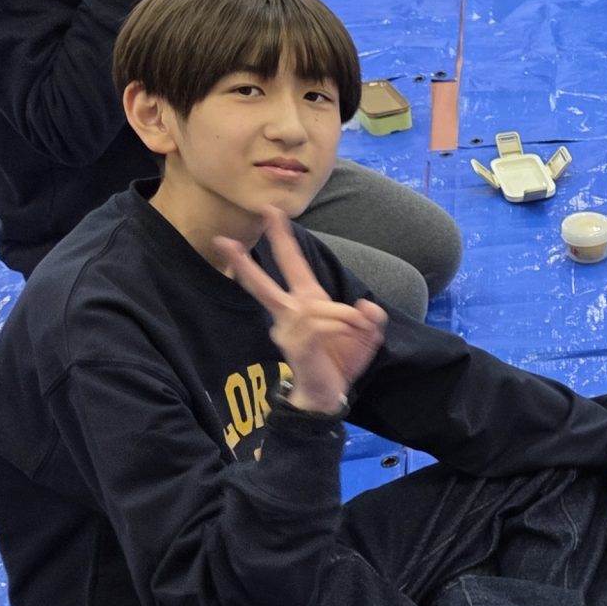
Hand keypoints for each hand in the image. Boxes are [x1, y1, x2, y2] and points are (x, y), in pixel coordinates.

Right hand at [214, 210, 386, 416]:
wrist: (328, 393)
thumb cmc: (340, 359)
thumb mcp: (366, 335)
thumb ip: (371, 318)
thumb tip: (367, 307)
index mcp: (307, 301)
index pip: (293, 264)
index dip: (283, 238)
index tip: (272, 211)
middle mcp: (291, 311)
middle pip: (266, 283)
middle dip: (251, 259)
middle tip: (235, 233)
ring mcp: (288, 328)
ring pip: (317, 307)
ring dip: (345, 317)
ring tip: (358, 330)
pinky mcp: (294, 344)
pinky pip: (321, 324)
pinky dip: (343, 328)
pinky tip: (350, 338)